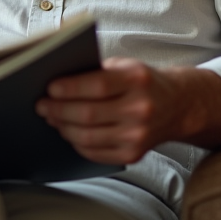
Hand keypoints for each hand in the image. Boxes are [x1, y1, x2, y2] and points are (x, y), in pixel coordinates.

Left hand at [35, 58, 220, 164]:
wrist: (178, 105)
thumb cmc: (144, 82)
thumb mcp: (126, 66)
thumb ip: (97, 71)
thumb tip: (58, 80)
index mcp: (137, 79)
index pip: (98, 86)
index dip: (69, 88)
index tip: (49, 88)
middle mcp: (141, 108)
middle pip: (89, 114)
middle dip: (59, 110)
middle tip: (42, 105)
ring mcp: (138, 135)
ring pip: (89, 137)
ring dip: (63, 128)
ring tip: (51, 118)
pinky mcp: (134, 154)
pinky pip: (96, 153)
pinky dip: (77, 143)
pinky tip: (68, 132)